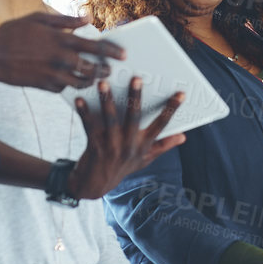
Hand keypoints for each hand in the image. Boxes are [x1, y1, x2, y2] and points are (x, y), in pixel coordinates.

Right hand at [0, 12, 123, 91]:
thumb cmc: (13, 32)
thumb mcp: (39, 19)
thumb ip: (65, 20)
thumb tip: (87, 19)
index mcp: (61, 39)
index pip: (96, 47)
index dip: (113, 52)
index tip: (124, 55)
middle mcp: (60, 58)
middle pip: (93, 68)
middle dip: (105, 70)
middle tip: (110, 70)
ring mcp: (52, 74)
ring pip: (82, 82)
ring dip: (92, 81)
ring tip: (96, 78)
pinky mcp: (44, 86)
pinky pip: (64, 88)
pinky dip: (70, 85)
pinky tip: (73, 81)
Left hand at [66, 79, 186, 199]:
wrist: (95, 184)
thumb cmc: (122, 167)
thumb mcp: (144, 159)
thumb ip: (162, 146)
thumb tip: (183, 137)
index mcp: (144, 146)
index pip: (161, 125)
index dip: (171, 110)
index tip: (180, 94)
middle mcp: (129, 146)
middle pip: (134, 118)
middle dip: (135, 97)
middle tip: (136, 79)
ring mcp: (111, 147)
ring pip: (110, 119)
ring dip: (106, 100)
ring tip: (103, 83)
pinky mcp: (94, 146)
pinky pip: (89, 126)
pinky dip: (84, 113)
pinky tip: (80, 99)